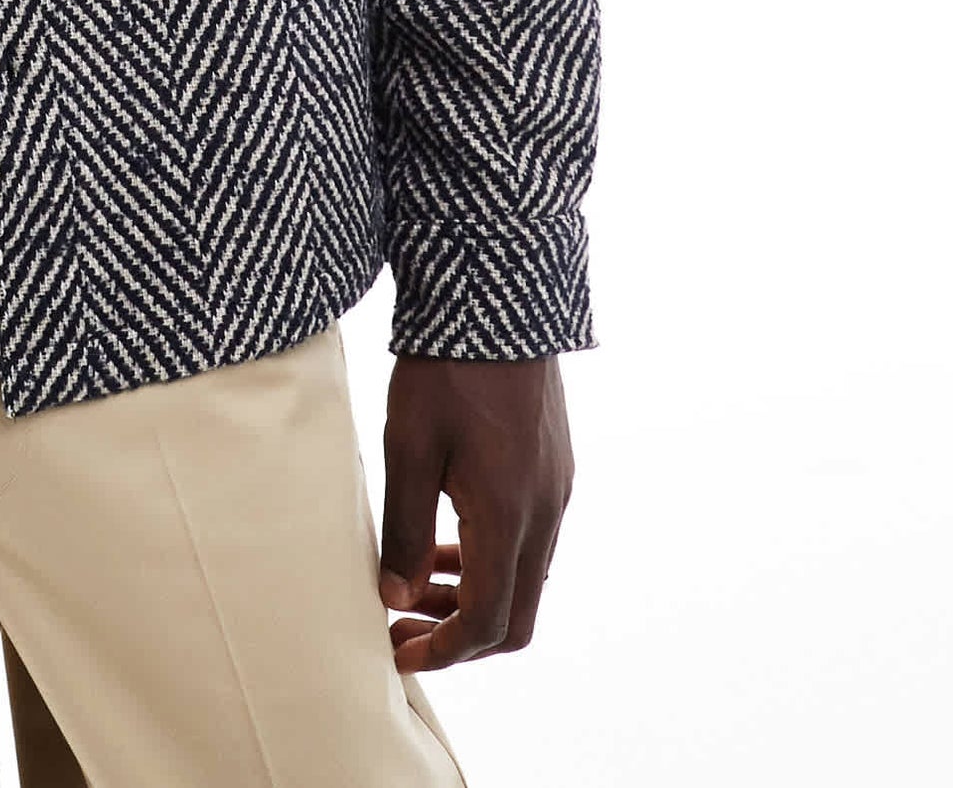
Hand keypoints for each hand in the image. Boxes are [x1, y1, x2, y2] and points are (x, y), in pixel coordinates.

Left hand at [377, 352, 573, 668]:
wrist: (497, 300)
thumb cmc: (445, 368)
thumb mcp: (408, 447)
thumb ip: (404, 530)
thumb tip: (395, 597)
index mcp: (509, 516)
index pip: (487, 622)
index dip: (442, 650)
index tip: (397, 652)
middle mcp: (545, 513)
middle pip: (516, 615)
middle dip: (460, 635)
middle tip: (404, 626)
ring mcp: (557, 490)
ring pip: (526, 578)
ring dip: (475, 594)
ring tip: (418, 581)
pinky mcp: (555, 468)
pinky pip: (532, 540)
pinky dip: (492, 558)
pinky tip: (448, 534)